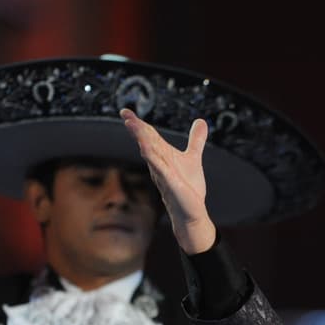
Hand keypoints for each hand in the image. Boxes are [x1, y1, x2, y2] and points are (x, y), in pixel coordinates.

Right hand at [121, 109, 215, 254]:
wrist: (192, 212)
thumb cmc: (188, 188)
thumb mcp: (193, 158)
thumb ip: (195, 140)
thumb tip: (200, 121)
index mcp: (163, 156)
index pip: (149, 136)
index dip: (138, 124)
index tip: (125, 111)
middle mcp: (159, 163)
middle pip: (146, 142)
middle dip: (136, 128)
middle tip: (125, 114)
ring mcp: (163, 173)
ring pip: (150, 153)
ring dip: (141, 139)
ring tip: (132, 124)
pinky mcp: (170, 183)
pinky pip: (159, 168)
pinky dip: (153, 158)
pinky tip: (146, 148)